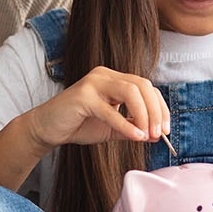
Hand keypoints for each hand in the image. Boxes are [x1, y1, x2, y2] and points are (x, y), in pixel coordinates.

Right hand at [21, 67, 168, 149]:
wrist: (47, 129)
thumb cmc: (78, 125)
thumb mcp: (112, 129)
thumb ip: (133, 128)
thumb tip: (156, 135)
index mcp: (114, 79)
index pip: (146, 87)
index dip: (160, 108)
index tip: (165, 130)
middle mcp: (105, 75)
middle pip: (142, 85)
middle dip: (156, 110)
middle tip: (159, 133)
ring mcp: (93, 83)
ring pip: (130, 91)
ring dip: (144, 114)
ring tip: (147, 135)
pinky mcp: (83, 96)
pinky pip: (110, 109)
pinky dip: (125, 124)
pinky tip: (135, 136)